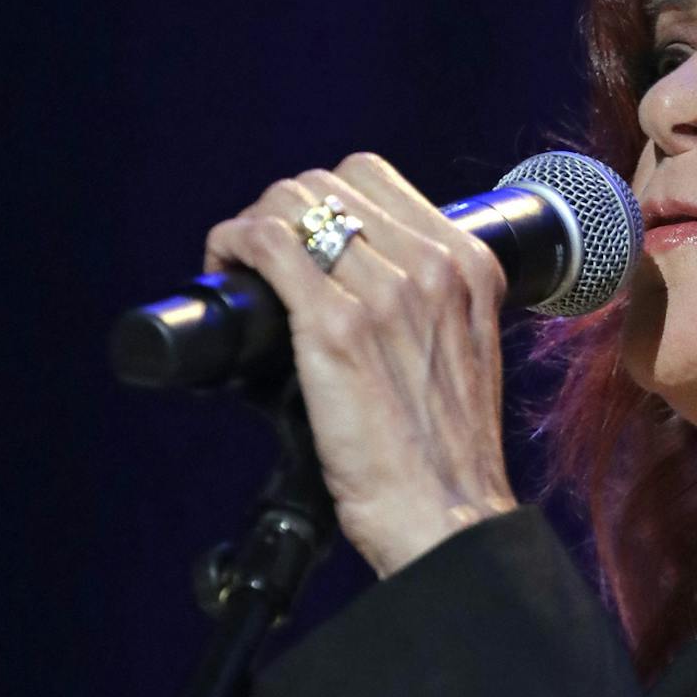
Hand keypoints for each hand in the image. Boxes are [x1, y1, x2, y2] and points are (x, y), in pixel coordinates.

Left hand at [203, 153, 518, 577]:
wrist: (448, 518)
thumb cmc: (446, 456)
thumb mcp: (462, 353)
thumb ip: (428, 306)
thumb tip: (360, 282)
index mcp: (470, 266)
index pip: (373, 179)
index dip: (324, 200)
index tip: (305, 241)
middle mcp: (433, 267)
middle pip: (328, 182)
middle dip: (284, 211)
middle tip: (264, 261)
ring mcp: (386, 293)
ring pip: (292, 203)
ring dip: (253, 227)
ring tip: (243, 270)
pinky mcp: (337, 328)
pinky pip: (267, 242)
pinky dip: (233, 243)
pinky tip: (225, 267)